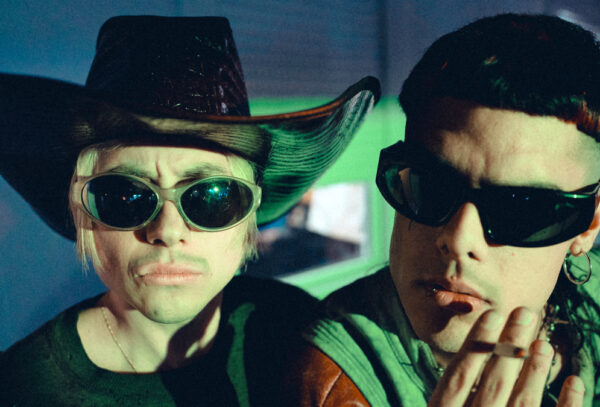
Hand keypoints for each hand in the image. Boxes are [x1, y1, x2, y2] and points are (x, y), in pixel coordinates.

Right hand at [428, 307, 584, 405]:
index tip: (491, 314)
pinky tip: (576, 382)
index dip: (475, 345)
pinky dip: (568, 405)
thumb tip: (444, 370)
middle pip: (493, 382)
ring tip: (546, 342)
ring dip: (535, 371)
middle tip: (526, 313)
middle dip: (510, 345)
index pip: (458, 377)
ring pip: (522, 404)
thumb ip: (444, 402)